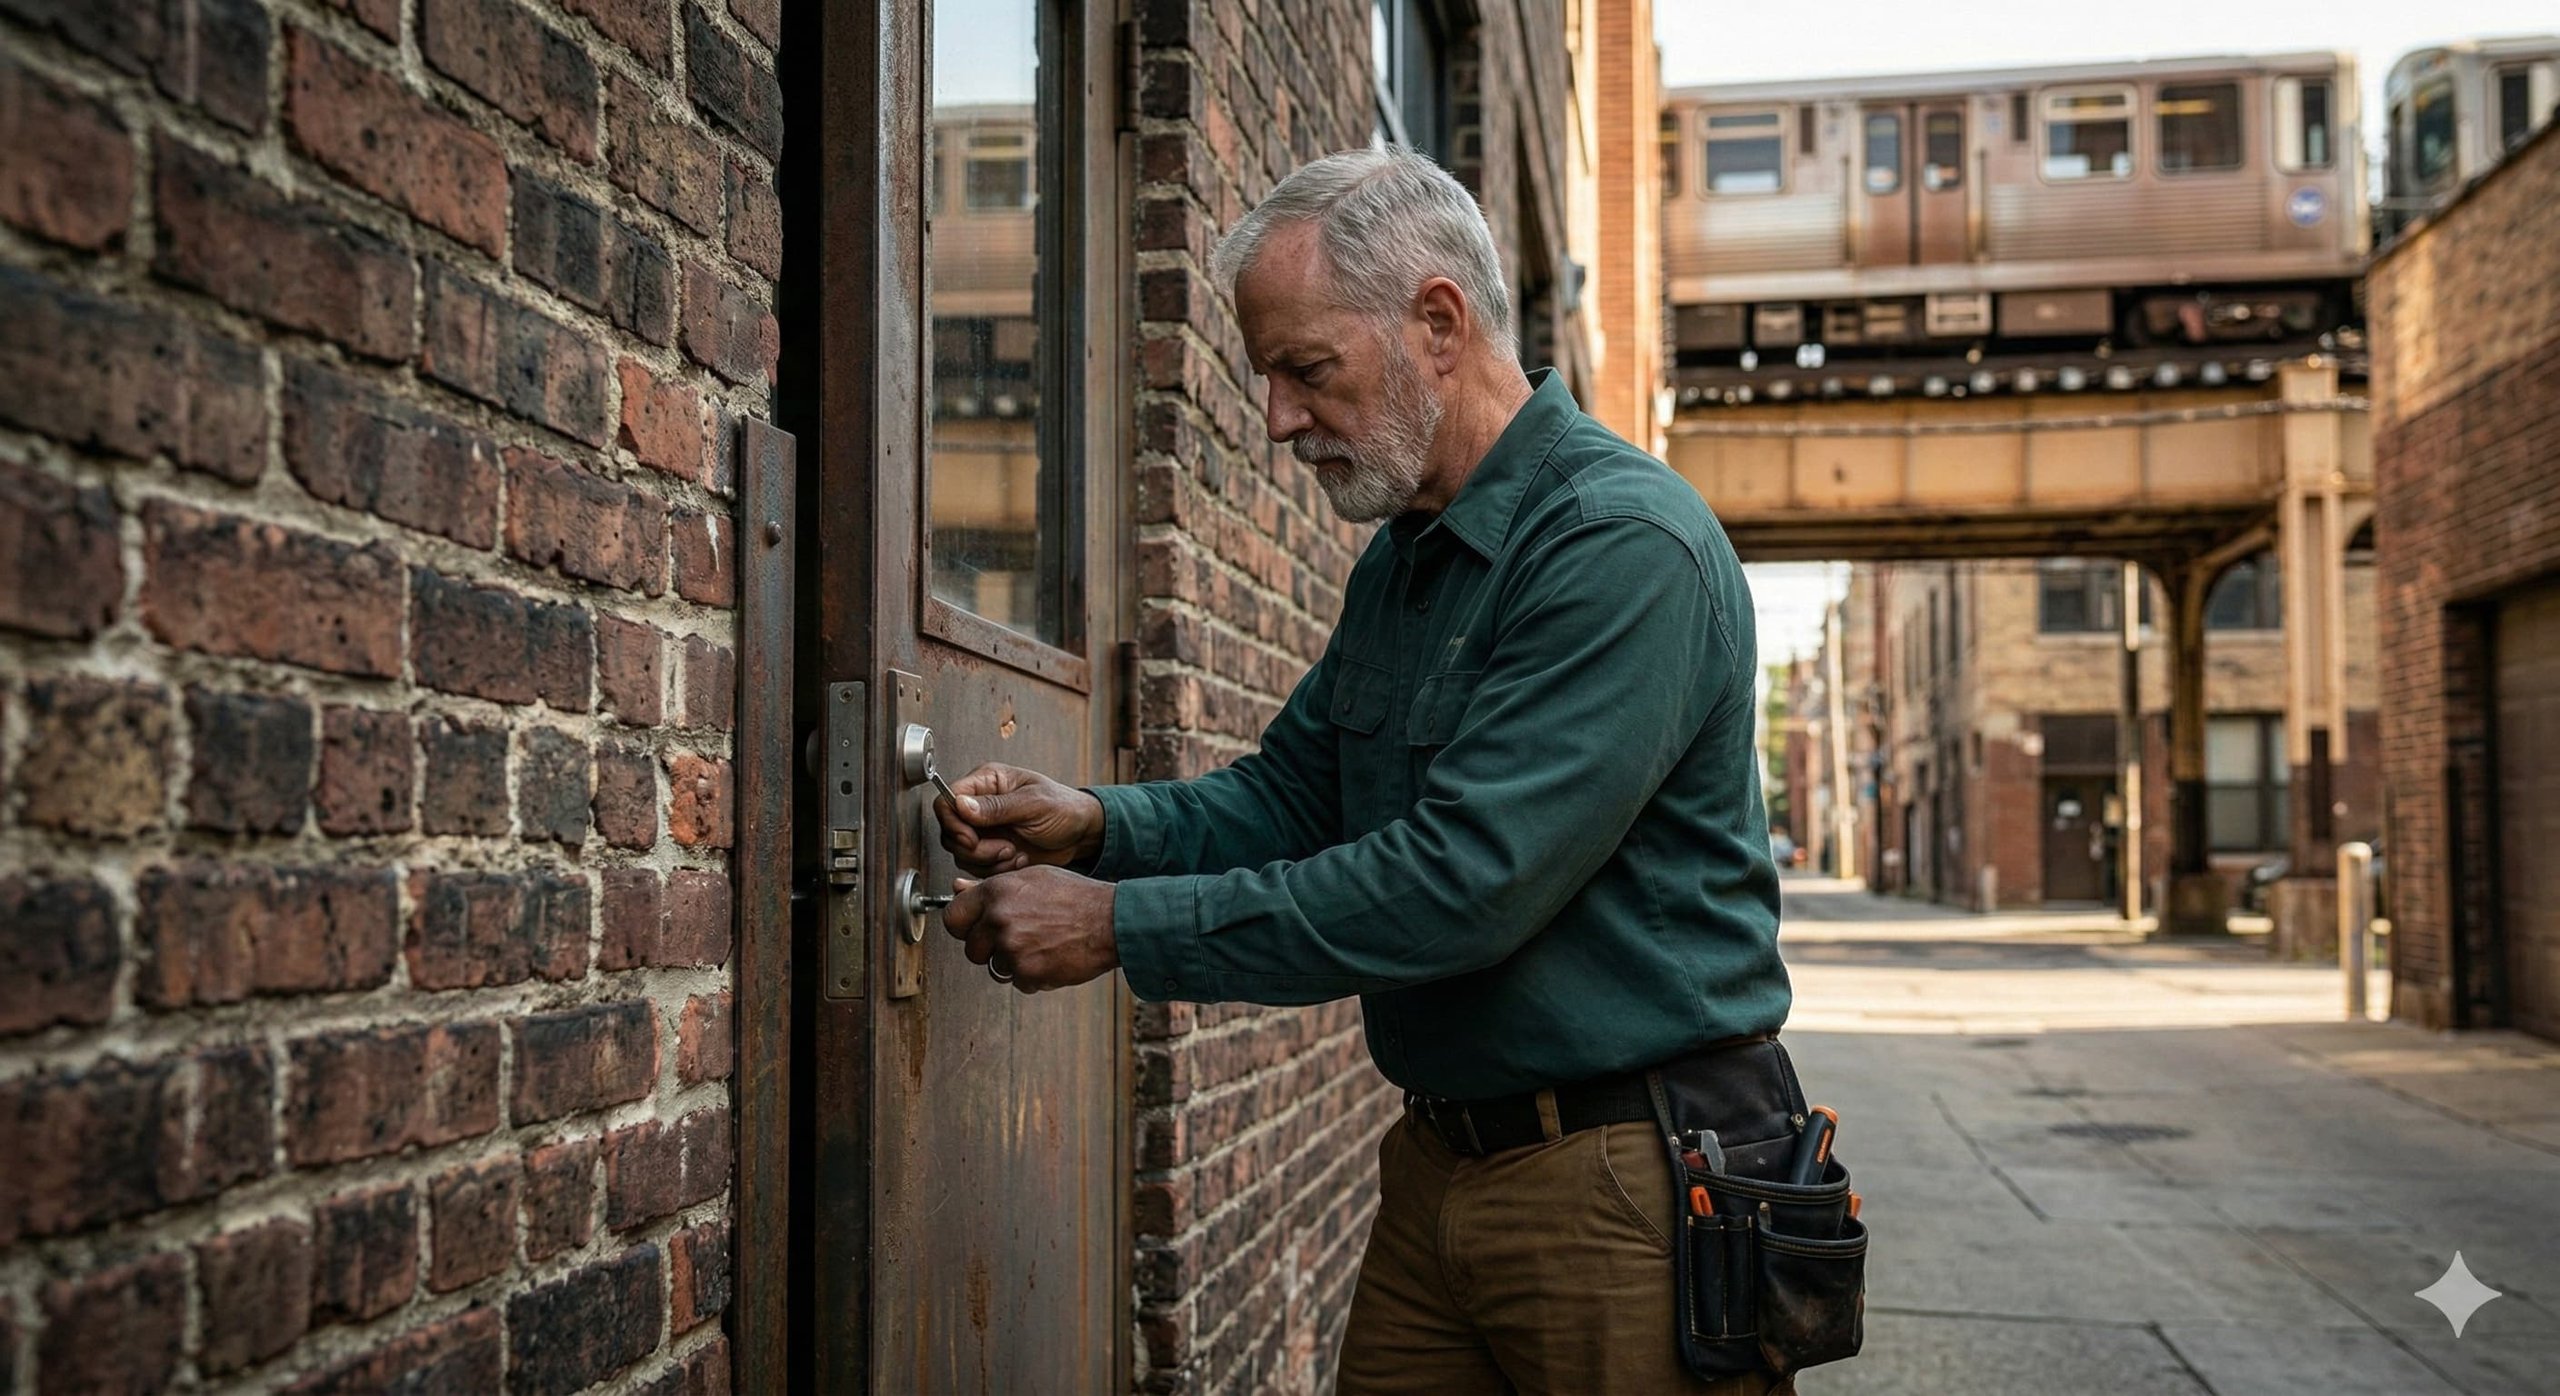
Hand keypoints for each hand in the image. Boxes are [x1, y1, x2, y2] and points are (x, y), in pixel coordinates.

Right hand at [934, 761, 1105, 875]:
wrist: (1081, 835)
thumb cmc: (1064, 808)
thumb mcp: (1033, 804)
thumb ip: (997, 807)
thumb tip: (961, 804)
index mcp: (987, 782)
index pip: (947, 799)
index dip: (954, 822)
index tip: (972, 839)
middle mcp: (980, 805)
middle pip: (949, 831)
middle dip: (975, 848)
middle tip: (1004, 848)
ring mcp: (984, 829)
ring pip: (960, 852)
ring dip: (987, 860)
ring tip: (1014, 853)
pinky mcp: (990, 850)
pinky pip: (975, 867)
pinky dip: (995, 870)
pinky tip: (1017, 861)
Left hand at [943, 866, 1119, 992]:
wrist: (1111, 921)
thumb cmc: (1075, 897)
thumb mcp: (1032, 878)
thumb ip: (990, 887)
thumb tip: (956, 889)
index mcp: (996, 892)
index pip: (953, 918)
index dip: (964, 927)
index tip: (974, 930)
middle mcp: (999, 919)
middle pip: (971, 949)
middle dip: (989, 949)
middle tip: (1018, 938)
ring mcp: (1012, 948)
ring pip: (995, 967)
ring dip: (1013, 962)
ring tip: (1041, 944)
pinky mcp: (1027, 973)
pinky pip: (1018, 982)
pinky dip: (1032, 976)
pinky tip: (1051, 956)